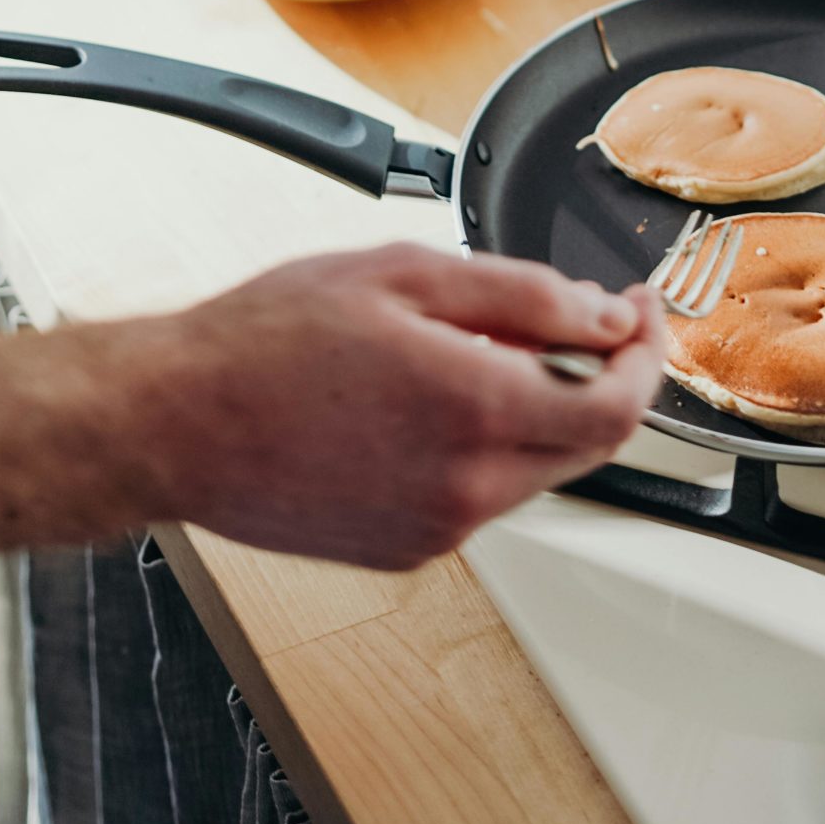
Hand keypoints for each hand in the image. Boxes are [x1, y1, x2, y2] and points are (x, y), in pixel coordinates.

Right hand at [65, 246, 667, 570]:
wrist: (176, 422)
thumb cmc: (265, 340)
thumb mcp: (401, 272)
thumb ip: (519, 294)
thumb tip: (600, 314)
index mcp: (473, 405)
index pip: (619, 406)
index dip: (647, 355)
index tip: (638, 314)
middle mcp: (466, 485)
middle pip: (588, 445)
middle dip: (604, 379)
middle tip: (588, 321)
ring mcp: (436, 528)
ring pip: (534, 469)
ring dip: (539, 411)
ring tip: (481, 346)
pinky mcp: (405, 551)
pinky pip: (479, 496)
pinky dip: (484, 446)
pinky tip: (432, 399)